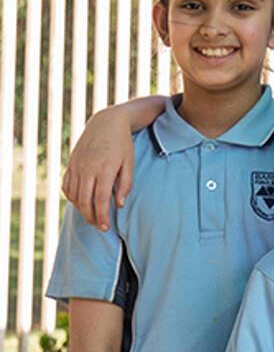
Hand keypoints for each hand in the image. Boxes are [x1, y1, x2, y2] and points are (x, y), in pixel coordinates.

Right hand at [62, 109, 137, 230]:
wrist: (106, 123)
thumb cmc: (122, 145)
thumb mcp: (129, 163)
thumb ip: (125, 185)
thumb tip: (119, 205)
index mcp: (104, 169)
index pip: (100, 199)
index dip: (102, 216)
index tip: (105, 227)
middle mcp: (87, 168)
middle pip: (85, 200)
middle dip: (91, 216)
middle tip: (99, 227)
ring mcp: (76, 166)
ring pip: (74, 195)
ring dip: (81, 209)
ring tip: (91, 217)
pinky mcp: (71, 163)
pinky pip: (67, 185)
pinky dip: (72, 197)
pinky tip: (80, 203)